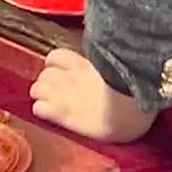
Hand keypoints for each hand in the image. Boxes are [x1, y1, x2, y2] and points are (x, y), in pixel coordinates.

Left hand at [30, 48, 154, 142]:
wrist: (129, 108)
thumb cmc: (135, 90)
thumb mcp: (122, 70)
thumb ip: (107, 65)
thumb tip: (111, 65)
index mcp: (83, 62)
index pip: (56, 57)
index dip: (56, 66)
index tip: (63, 72)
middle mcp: (68, 75)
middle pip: (44, 74)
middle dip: (48, 82)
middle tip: (58, 92)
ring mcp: (62, 94)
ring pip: (36, 88)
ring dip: (42, 95)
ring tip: (52, 103)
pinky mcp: (61, 113)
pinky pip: (38, 108)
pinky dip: (41, 110)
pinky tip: (49, 114)